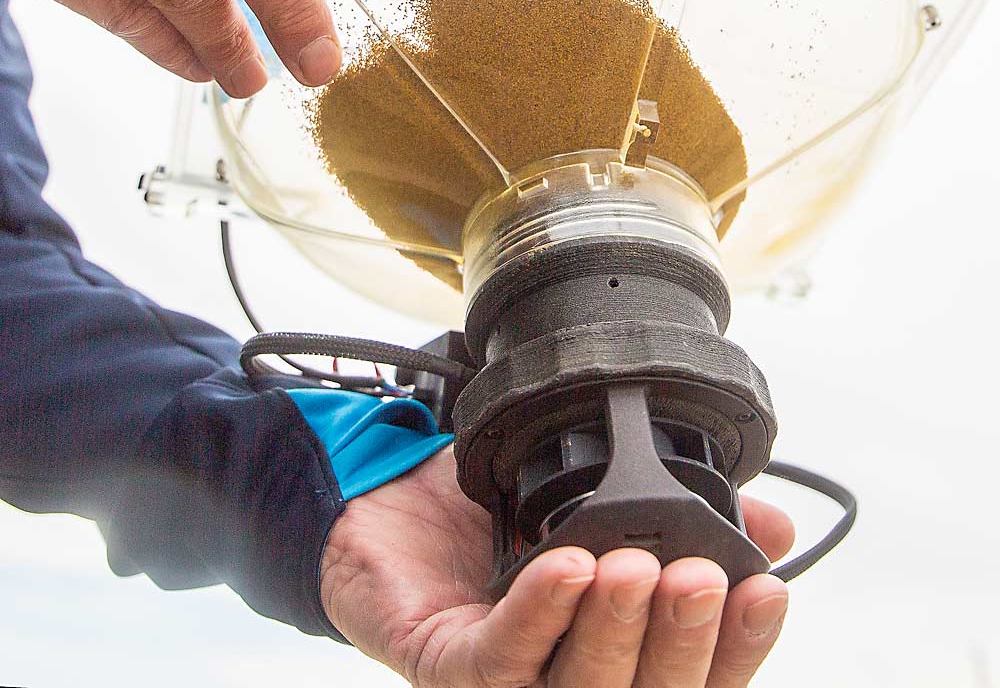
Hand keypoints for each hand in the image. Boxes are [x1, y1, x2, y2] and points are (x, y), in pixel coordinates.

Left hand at [322, 446, 794, 686]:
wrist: (391, 501)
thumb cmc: (493, 512)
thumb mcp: (597, 499)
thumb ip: (678, 513)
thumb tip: (772, 524)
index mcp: (613, 652)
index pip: (694, 676)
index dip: (738, 646)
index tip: (767, 589)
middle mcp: (565, 678)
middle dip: (681, 639)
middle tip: (701, 578)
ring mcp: (507, 682)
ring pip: (579, 686)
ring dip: (614, 629)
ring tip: (639, 566)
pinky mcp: (445, 666)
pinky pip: (498, 657)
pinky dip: (539, 612)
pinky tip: (567, 565)